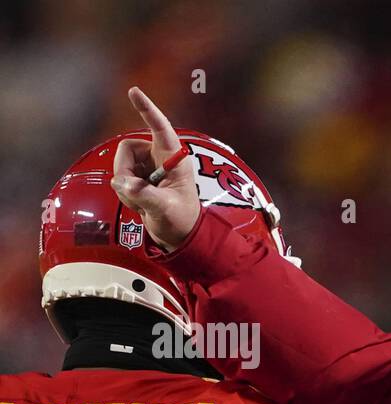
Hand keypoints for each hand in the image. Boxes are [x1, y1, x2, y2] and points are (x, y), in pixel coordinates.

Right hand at [110, 87, 199, 249]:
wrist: (179, 237)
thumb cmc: (182, 221)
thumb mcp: (165, 209)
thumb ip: (145, 196)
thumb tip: (125, 184)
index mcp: (174, 159)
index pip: (160, 128)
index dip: (148, 109)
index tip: (134, 91)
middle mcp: (159, 158)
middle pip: (126, 149)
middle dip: (124, 172)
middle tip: (133, 193)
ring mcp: (147, 168)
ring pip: (120, 165)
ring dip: (125, 186)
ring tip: (142, 203)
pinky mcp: (138, 179)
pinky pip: (119, 178)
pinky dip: (124, 193)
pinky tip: (138, 205)